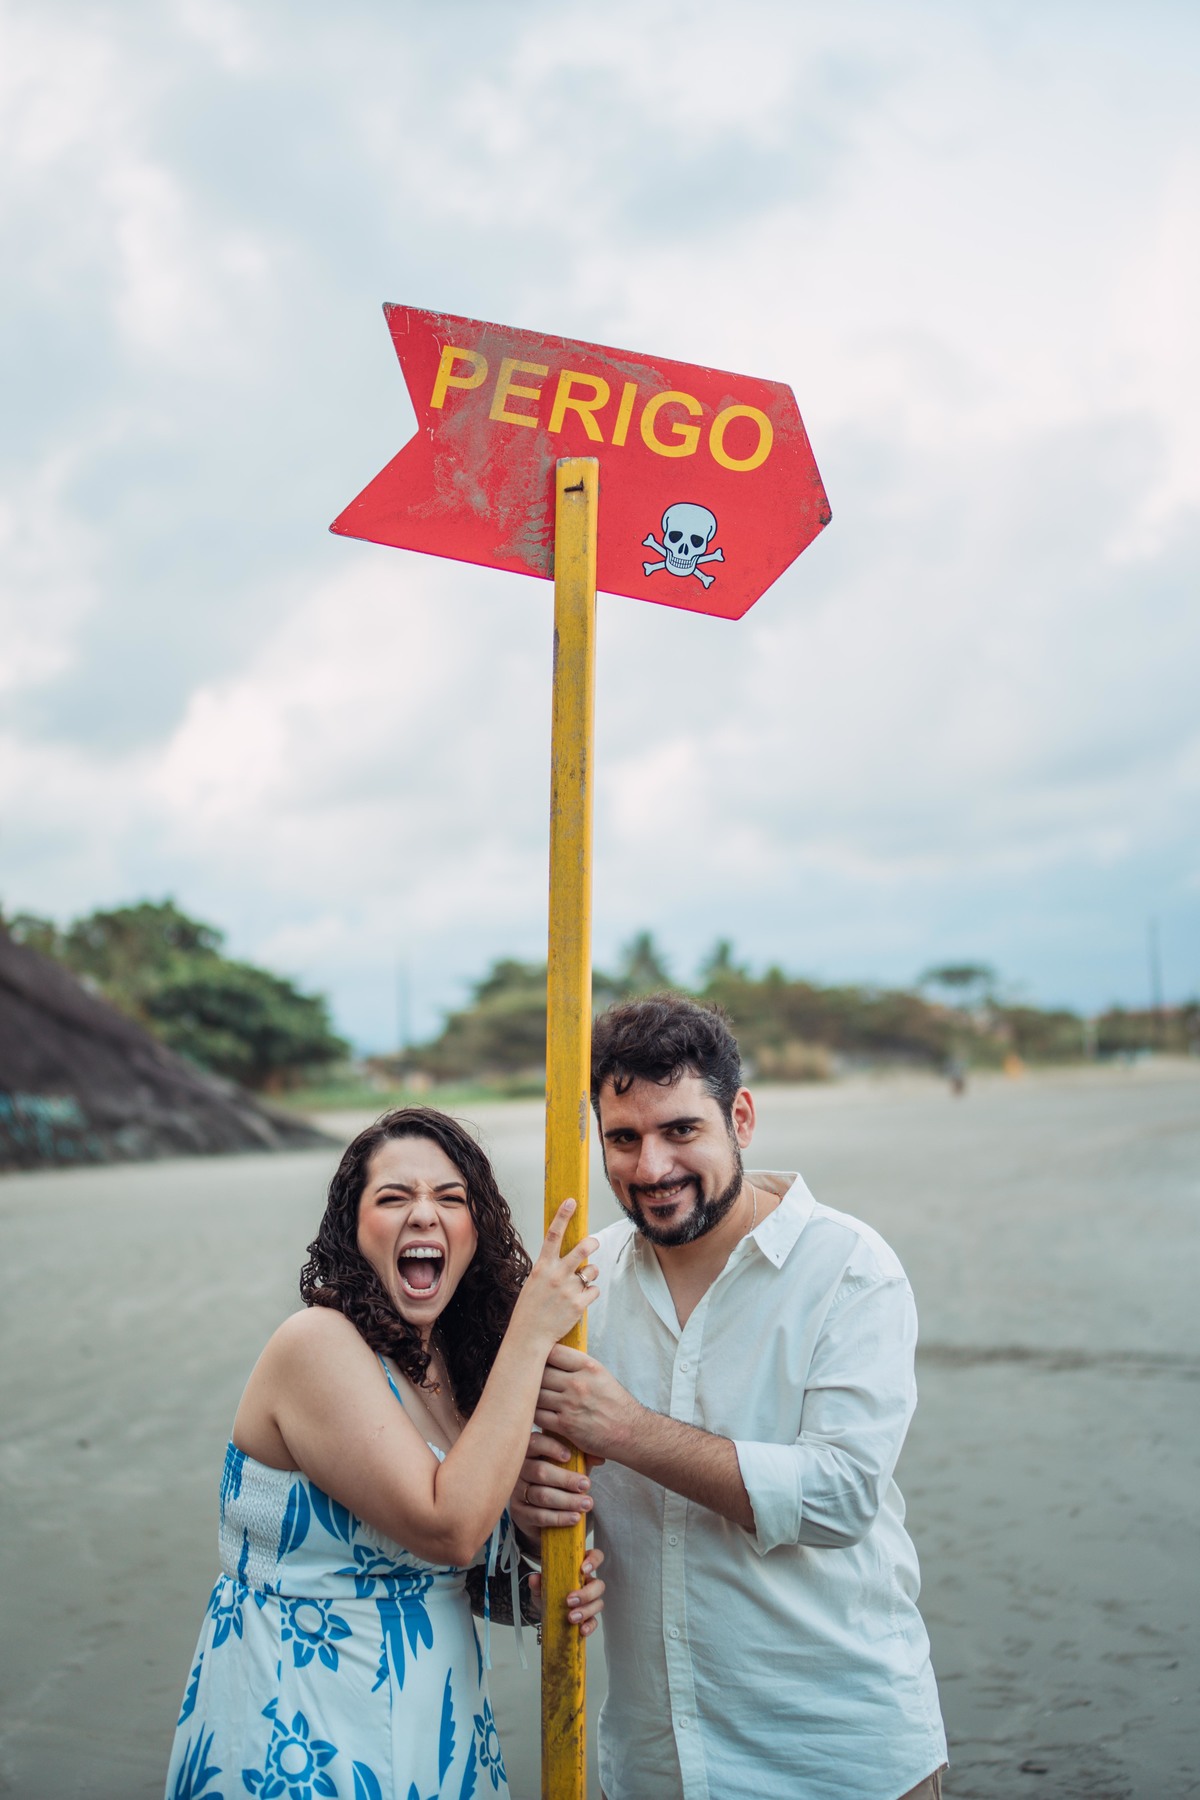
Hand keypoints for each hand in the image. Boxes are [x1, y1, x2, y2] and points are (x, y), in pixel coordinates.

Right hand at [512, 1201, 598, 1348]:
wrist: (528, 1336)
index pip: (553, 1235)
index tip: (571, 1201)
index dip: (563, 1216)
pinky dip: (590, 1293)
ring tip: (581, 1283)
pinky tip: (580, 1300)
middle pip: (582, 1249)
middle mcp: (556, 1275)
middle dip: (592, 1243)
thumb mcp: (534, 1282)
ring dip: (591, 1274)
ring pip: (592, 1271)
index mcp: (542, 1267)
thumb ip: (549, 1268)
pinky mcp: (578, 1305)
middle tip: (593, 1243)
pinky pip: (594, 1291)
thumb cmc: (529, 1309)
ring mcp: (568, 1289)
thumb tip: (566, 1257)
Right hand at [512, 1431, 599, 1534]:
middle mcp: (519, 1470)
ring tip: (586, 1504)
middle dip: (566, 1479)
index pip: (534, 1442)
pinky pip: (539, 1515)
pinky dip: (559, 1517)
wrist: (544, 1510)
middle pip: (540, 1471)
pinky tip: (575, 1517)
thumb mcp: (570, 1466)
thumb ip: (582, 1459)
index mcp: (530, 1451)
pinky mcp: (519, 1513)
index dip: (550, 1447)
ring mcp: (516, 1492)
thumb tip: (599, 1458)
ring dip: (567, 1501)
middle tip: (586, 1484)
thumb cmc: (558, 1479)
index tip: (569, 1456)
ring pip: (542, 1495)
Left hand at [527, 1547, 605, 1637]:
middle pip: (599, 1585)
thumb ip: (538, 1581)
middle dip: (586, 1593)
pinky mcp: (588, 1618)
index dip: (593, 1560)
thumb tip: (534, 1578)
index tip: (583, 1569)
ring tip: (571, 1618)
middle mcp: (588, 1584)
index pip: (595, 1557)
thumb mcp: (541, 1585)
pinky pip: (594, 1621)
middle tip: (570, 1600)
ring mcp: (590, 1602)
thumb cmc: (549, 1592)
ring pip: (598, 1603)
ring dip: (586, 1611)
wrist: (544, 1612)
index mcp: (579, 1570)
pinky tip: (581, 1630)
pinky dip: (589, 1626)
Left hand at [534, 1345, 641, 1458]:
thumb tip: (550, 1355)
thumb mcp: (601, 1375)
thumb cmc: (615, 1403)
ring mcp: (570, 1405)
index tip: (535, 1358)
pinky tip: (534, 1413)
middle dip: (530, 1375)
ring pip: (536, 1394)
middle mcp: (578, 1383)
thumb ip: (577, 1366)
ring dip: (529, 1396)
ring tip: (526, 1396)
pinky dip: (533, 1414)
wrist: (630, 1433)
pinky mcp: (565, 1426)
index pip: (553, 1351)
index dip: (540, 1354)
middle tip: (524, 1378)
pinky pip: (538, 1416)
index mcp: (589, 1366)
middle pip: (539, 1372)